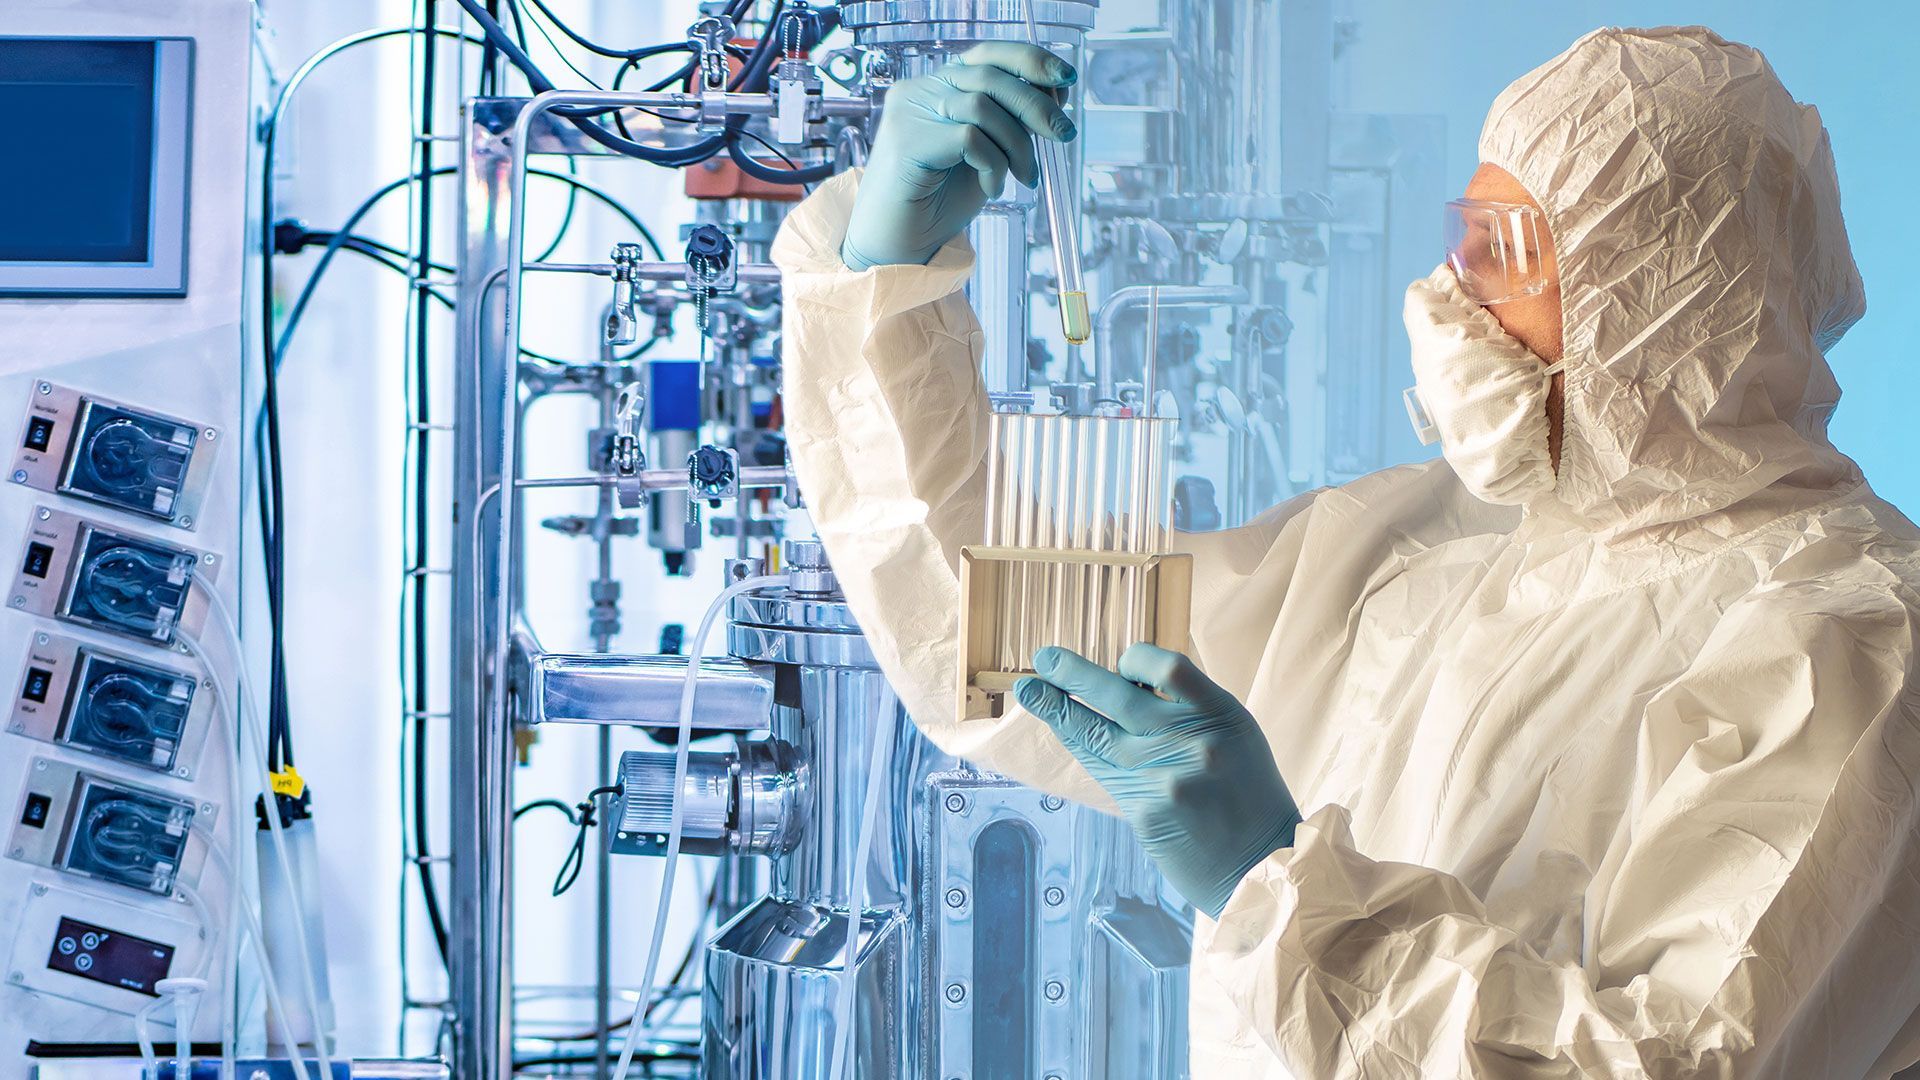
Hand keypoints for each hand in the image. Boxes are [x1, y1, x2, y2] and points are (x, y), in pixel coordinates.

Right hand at [842, 42, 1076, 269]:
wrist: (898, 244)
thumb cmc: (939, 202)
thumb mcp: (988, 154)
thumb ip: (1012, 123)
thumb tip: (1057, 95)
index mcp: (939, 87)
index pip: (988, 54)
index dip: (1030, 60)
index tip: (1066, 78)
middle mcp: (921, 90)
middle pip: (990, 75)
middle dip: (1037, 105)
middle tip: (1064, 134)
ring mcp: (910, 112)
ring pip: (983, 107)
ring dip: (1017, 145)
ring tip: (1024, 176)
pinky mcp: (908, 140)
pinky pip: (969, 139)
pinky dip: (993, 166)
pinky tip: (990, 188)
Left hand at [1016, 644, 1299, 917]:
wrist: (1262, 864)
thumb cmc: (1248, 794)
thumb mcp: (1235, 735)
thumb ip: (1188, 709)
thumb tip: (1127, 683)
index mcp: (1221, 714)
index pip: (1166, 666)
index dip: (1134, 660)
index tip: (1119, 664)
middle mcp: (1191, 741)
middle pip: (1119, 695)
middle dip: (1074, 673)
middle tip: (1043, 659)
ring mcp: (1164, 778)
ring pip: (1095, 733)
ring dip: (1056, 708)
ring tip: (1028, 689)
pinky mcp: (1144, 811)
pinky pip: (1102, 770)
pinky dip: (1081, 747)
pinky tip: (1062, 732)